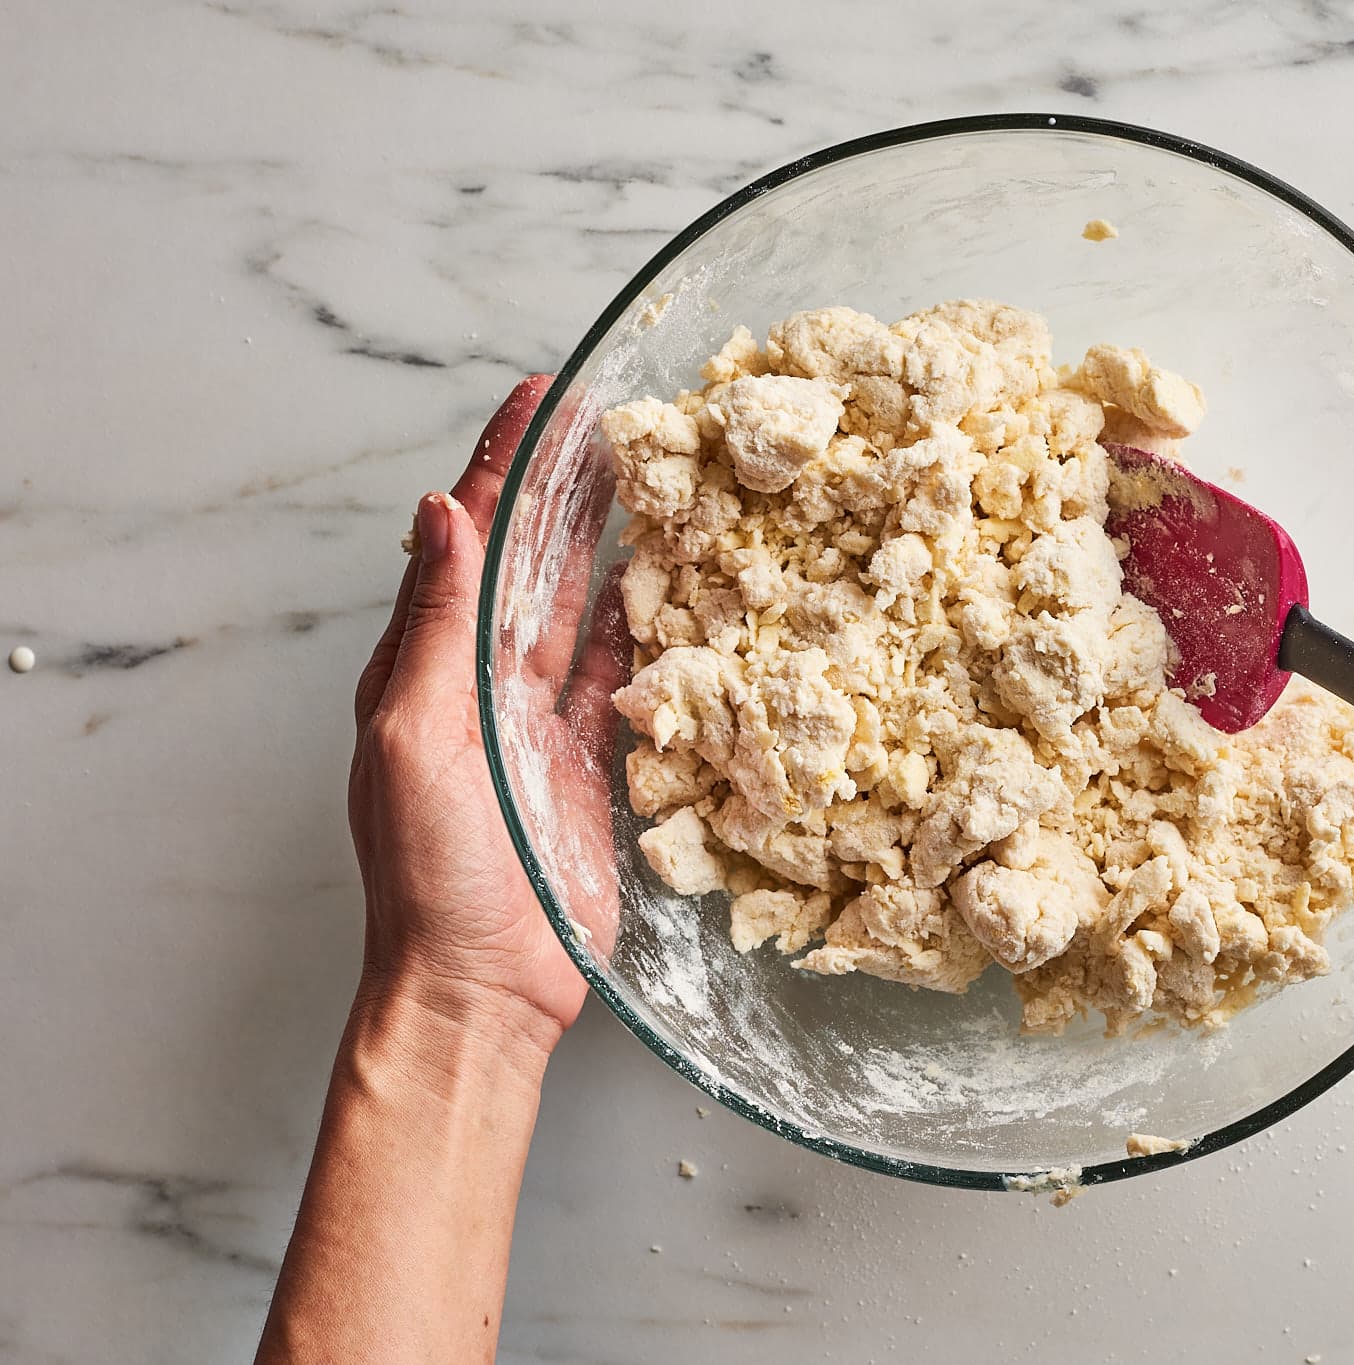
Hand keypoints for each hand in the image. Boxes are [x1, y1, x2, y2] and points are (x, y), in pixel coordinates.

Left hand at [349, 374, 628, 1048]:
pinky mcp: (594, 765)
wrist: (482, 986)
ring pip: (582, 608)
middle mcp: (483, 681)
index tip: (541, 397)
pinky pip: (627, 677)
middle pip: (532, 559)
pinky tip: (671, 582)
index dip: (503, 464)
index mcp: (425, 665)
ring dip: (611, 542)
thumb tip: (441, 511)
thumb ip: (434, 626)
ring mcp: (541, 722)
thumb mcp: (413, 736)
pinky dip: (649, 627)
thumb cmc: (430, 872)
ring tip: (650, 475)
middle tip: (611, 416)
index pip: (467, 538)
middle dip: (564, 485)